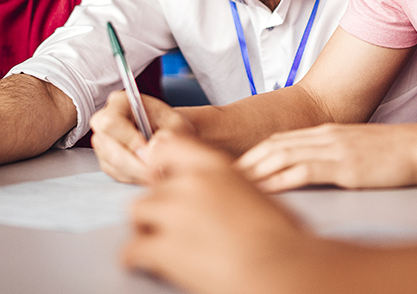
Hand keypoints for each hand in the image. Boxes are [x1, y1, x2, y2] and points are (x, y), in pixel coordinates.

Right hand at [89, 90, 195, 183]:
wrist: (171, 136)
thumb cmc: (173, 127)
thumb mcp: (177, 126)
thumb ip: (167, 137)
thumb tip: (150, 151)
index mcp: (120, 102)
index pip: (111, 122)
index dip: (128, 139)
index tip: (148, 150)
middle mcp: (105, 120)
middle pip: (108, 147)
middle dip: (134, 163)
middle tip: (156, 170)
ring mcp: (102, 140)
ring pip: (111, 163)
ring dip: (136, 171)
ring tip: (157, 169)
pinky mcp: (105, 158)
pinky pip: (115, 172)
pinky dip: (133, 176)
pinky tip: (149, 170)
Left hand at [124, 132, 326, 293]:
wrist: (281, 270)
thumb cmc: (284, 242)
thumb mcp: (260, 196)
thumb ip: (232, 189)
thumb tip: (223, 202)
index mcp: (217, 167)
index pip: (169, 146)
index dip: (158, 162)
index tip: (156, 176)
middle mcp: (192, 183)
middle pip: (155, 187)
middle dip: (159, 207)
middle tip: (167, 226)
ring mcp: (175, 213)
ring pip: (138, 211)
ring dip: (144, 227)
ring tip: (154, 244)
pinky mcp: (163, 247)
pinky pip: (132, 248)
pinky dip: (135, 258)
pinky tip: (142, 264)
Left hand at [236, 123, 416, 191]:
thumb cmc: (394, 155)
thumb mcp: (354, 152)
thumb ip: (329, 158)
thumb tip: (308, 173)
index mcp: (323, 133)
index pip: (275, 141)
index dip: (249, 155)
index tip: (227, 169)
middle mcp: (322, 136)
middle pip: (270, 146)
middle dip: (241, 162)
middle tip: (215, 177)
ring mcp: (331, 149)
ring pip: (279, 155)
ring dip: (252, 170)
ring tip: (229, 185)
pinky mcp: (343, 164)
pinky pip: (302, 170)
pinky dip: (278, 180)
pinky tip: (263, 191)